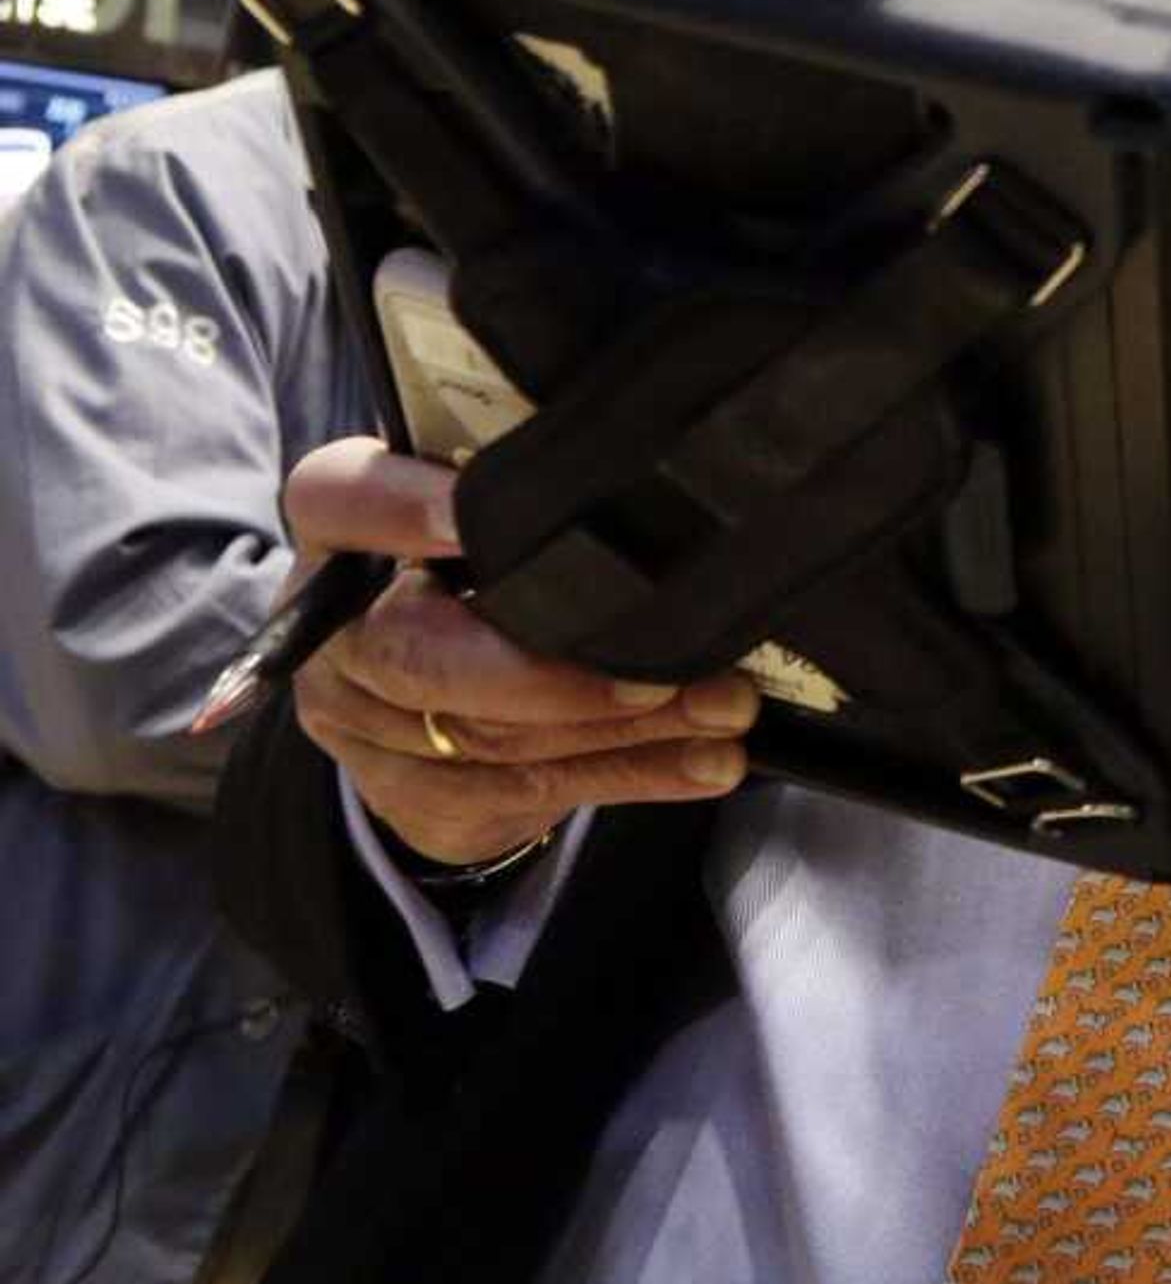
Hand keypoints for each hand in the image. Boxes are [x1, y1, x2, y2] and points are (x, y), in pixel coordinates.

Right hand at [280, 438, 757, 869]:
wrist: (420, 697)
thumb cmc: (474, 570)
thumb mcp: (481, 517)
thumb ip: (529, 503)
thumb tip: (661, 492)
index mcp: (339, 529)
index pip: (340, 499)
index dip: (404, 509)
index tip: (478, 518)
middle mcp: (332, 629)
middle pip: (423, 657)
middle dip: (556, 675)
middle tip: (663, 668)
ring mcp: (359, 721)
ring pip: (491, 737)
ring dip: (627, 728)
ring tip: (725, 706)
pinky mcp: (406, 791)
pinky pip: (526, 789)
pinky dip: (634, 773)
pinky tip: (706, 760)